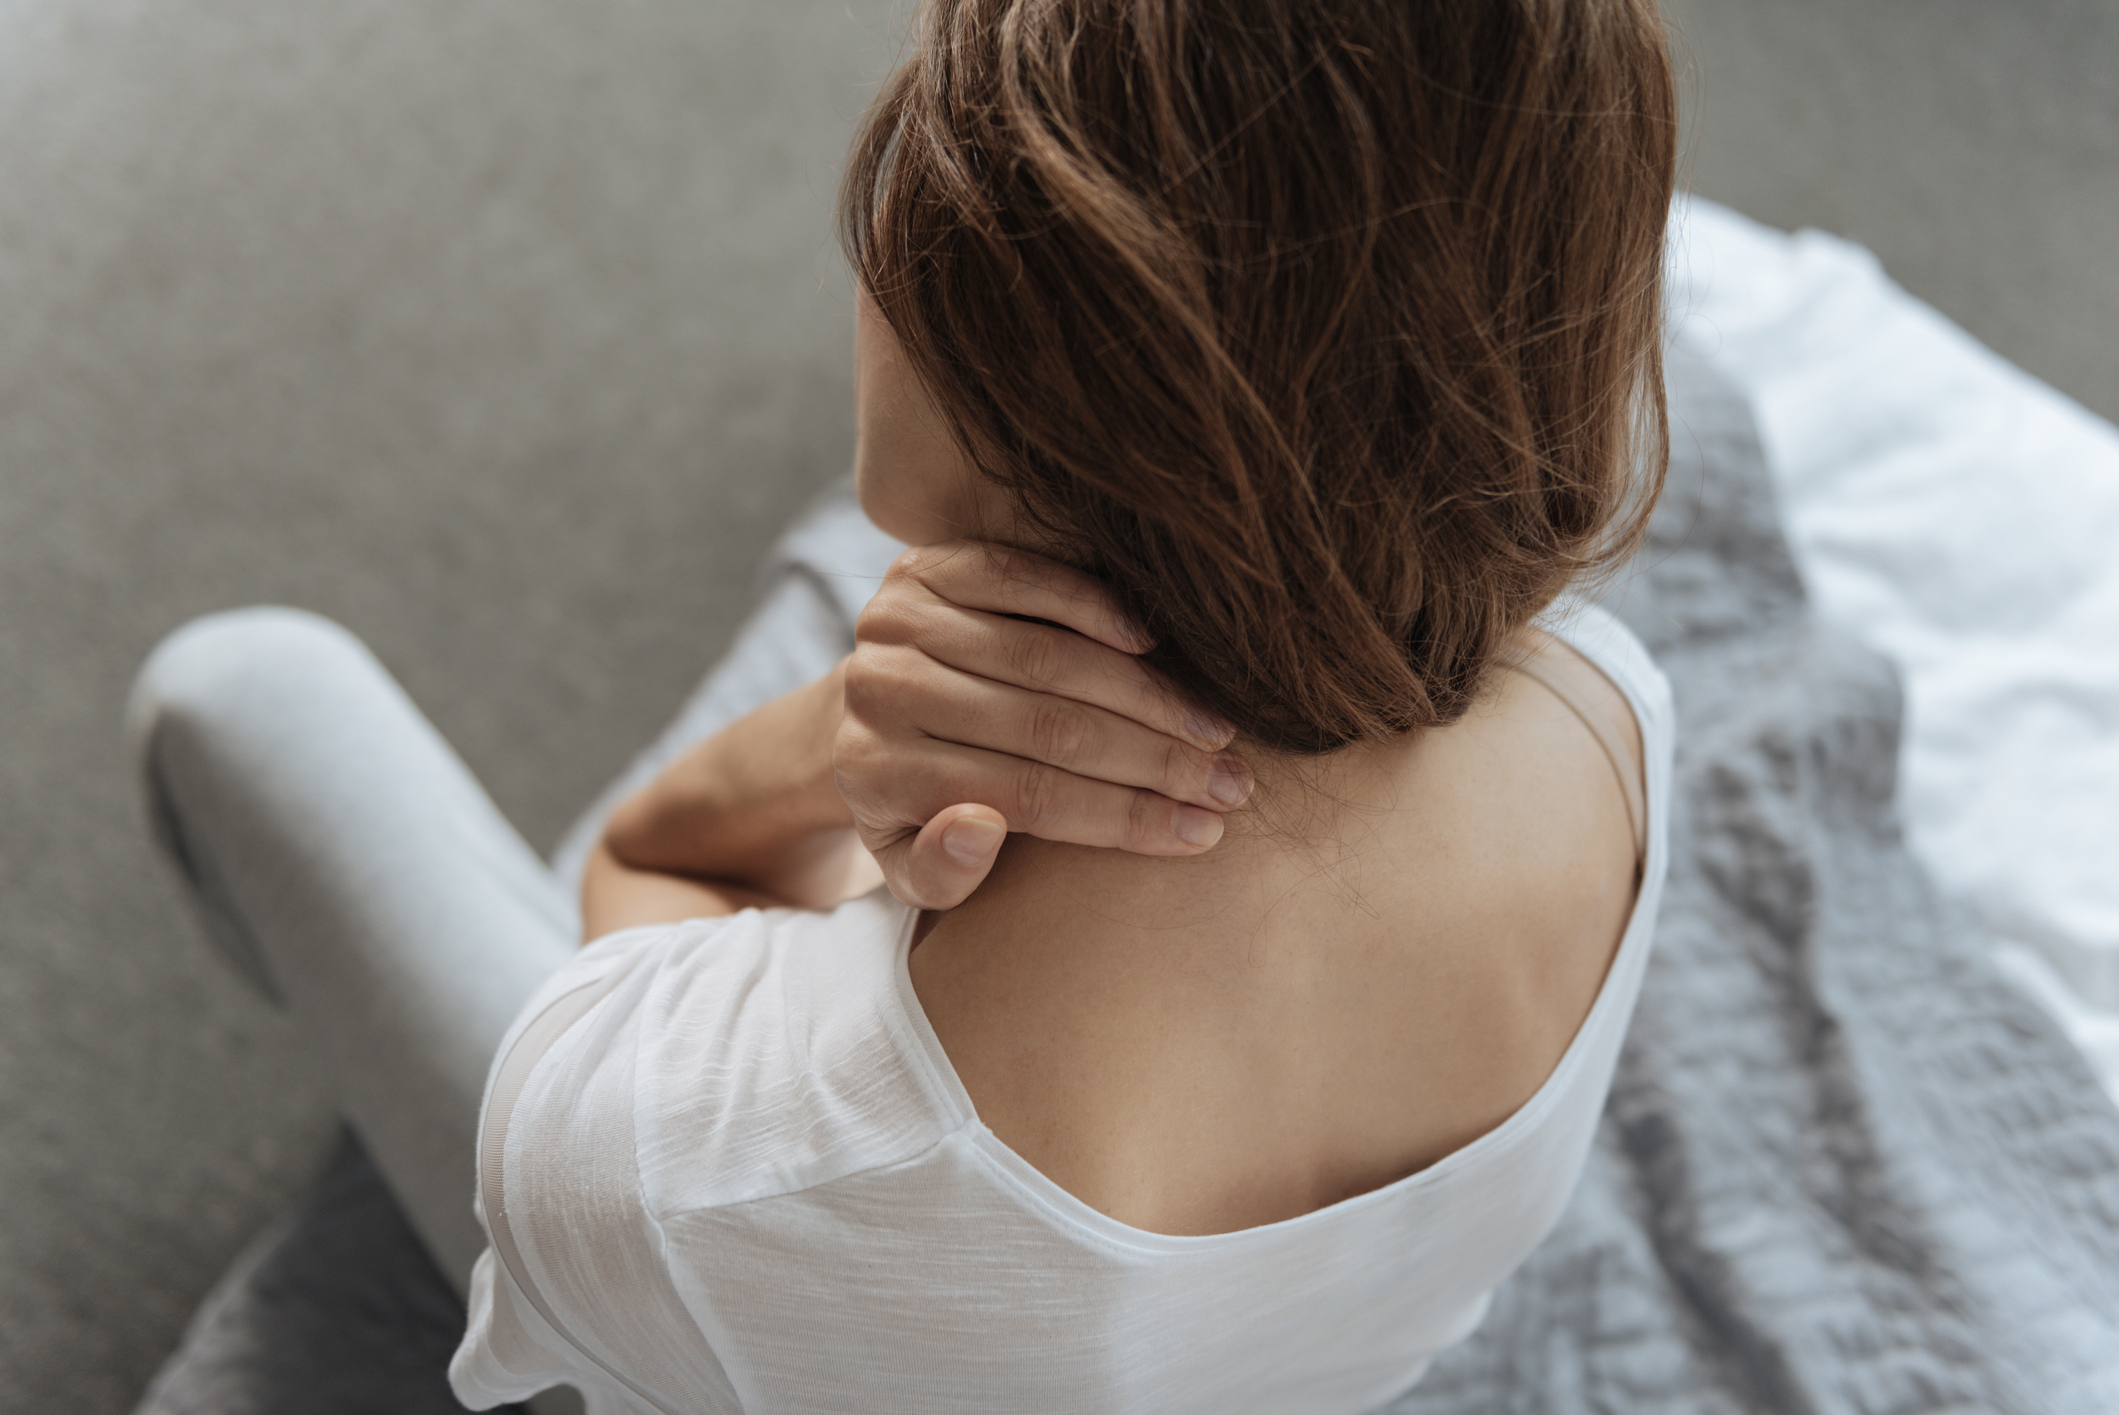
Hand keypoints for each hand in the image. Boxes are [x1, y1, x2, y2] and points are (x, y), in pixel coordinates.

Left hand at [835, 541, 1251, 910]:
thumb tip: (981, 826)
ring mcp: (899, 620)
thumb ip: (940, 872)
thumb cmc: (912, 803)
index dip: (1125, 817)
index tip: (1203, 832)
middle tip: (1231, 784)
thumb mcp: (913, 867)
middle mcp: (880, 689)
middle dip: (1156, 761)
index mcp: (876, 773)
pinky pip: (1023, 580)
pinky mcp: (924, 566)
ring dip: (1146, 694)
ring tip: (1215, 731)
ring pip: (1047, 657)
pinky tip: (1152, 644)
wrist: (863, 714)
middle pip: (1047, 727)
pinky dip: (1094, 607)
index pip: (1028, 798)